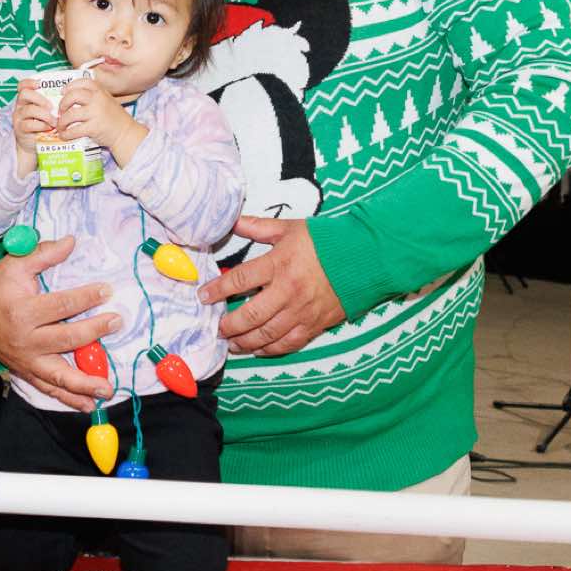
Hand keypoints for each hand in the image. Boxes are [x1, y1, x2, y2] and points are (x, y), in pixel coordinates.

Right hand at [0, 236, 119, 411]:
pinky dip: (70, 400)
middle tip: (117, 321)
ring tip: (108, 388)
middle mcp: (25, 340)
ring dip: (85, 384)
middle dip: (94, 332)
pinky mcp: (27, 373)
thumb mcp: (14, 265)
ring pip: (59, 376)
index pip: (61, 305)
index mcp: (22, 311)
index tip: (107, 290)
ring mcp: (26, 360)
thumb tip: (72, 241)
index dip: (86, 297)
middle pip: (66, 339)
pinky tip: (90, 405)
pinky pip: (50, 389)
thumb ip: (43, 253)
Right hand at [10, 81, 55, 175]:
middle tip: (52, 107)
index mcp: (27, 98)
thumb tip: (70, 96)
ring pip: (28, 109)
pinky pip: (29, 124)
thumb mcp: (48, 112)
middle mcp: (20, 105)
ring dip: (45, 114)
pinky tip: (49, 128)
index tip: (40, 84)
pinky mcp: (20, 129)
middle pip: (25, 94)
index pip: (23, 85)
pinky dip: (41, 125)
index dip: (30, 82)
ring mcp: (19, 117)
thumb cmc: (44, 125)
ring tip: (54, 121)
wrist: (34, 144)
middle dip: (40, 99)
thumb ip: (53, 103)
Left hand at [54, 80, 147, 162]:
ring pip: (70, 114)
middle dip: (62, 104)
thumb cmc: (114, 118)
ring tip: (60, 126)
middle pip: (72, 96)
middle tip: (60, 111)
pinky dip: (66, 133)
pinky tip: (65, 135)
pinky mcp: (94, 128)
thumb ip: (92, 97)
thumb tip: (68, 99)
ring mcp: (96, 113)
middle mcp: (98, 99)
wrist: (126, 133)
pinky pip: (74, 130)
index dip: (69, 86)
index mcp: (100, 91)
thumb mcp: (106, 101)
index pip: (82, 82)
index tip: (63, 92)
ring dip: (62, 121)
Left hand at [198, 217, 345, 356]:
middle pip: (250, 316)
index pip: (239, 280)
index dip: (217, 290)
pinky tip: (258, 349)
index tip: (203, 296)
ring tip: (232, 344)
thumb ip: (258, 227)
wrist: (366, 258)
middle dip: (229, 325)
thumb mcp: (290, 228)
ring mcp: (302, 311)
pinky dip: (270, 349)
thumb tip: (232, 221)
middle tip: (217, 329)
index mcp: (279, 264)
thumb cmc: (327, 240)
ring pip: (267, 335)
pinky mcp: (315, 324)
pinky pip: (288, 343)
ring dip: (245, 342)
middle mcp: (288, 291)